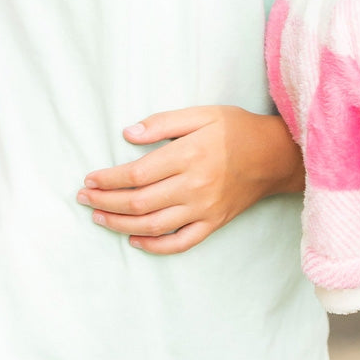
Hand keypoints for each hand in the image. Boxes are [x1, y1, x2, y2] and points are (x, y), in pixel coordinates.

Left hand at [76, 106, 303, 254]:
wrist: (275, 156)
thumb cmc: (236, 130)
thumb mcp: (202, 114)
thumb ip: (163, 123)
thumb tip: (127, 134)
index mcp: (188, 156)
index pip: (136, 175)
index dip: (108, 179)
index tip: (89, 179)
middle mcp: (194, 186)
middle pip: (139, 202)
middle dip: (105, 202)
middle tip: (84, 198)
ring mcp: (204, 209)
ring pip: (153, 225)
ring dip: (120, 224)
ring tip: (98, 217)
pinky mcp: (213, 223)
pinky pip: (180, 243)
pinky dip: (154, 246)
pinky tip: (133, 240)